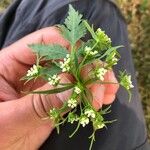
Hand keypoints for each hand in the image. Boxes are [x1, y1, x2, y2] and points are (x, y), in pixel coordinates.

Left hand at [0, 27, 118, 149]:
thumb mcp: (8, 120)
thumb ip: (38, 104)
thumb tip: (71, 85)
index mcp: (12, 62)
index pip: (47, 42)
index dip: (70, 47)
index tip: (85, 69)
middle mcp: (33, 69)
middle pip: (67, 55)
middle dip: (88, 67)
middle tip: (100, 88)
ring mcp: (47, 83)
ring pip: (76, 72)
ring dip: (95, 79)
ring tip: (108, 91)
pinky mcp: (56, 98)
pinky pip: (77, 90)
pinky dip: (91, 92)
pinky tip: (103, 97)